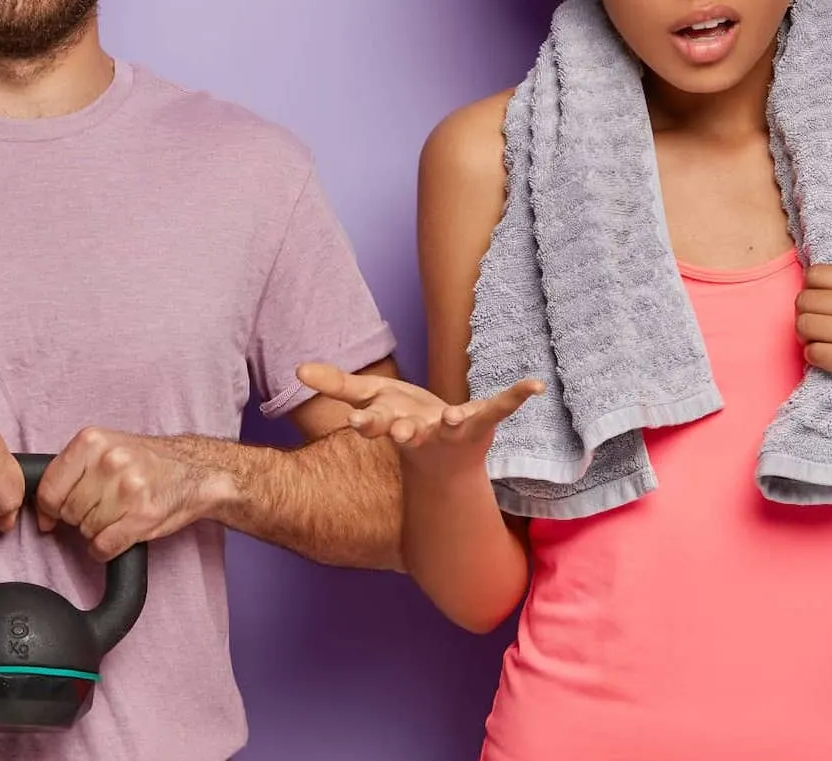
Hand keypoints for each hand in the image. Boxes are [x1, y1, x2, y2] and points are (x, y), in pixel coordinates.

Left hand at [34, 428, 227, 561]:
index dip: (50, 508)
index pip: (49, 489)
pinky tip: (121, 533)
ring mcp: (128, 489)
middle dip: (80, 517)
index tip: (59, 511)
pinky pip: (103, 547)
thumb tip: (42, 515)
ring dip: (97, 531)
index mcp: (92, 441)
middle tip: (102, 506)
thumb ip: (69, 473)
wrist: (195, 470)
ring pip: (86, 531)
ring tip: (118, 514)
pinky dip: (106, 549)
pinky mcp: (143, 516)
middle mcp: (109, 462)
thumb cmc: (145, 462)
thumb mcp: (104, 449)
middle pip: (68, 512)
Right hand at [296, 362, 542, 466]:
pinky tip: (535, 385)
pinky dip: (517, 396)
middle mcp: (422, 434)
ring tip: (453, 417)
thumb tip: (296, 369)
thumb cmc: (405, 422)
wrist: (447, 462)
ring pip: (452, 426)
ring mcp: (453, 431)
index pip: (375, 426)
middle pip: (409, 434)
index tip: (356, 424)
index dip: (366, 425)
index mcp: (394, 426)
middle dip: (402, 432)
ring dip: (454, 422)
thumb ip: (338, 385)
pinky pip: (499, 408)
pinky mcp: (481, 422)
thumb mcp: (372, 399)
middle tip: (398, 433)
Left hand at [796, 265, 831, 435]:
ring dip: (805, 338)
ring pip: (806, 326)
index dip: (809, 290)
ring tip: (817, 344)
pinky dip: (813, 357)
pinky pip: (816, 354)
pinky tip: (824, 359)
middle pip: (806, 300)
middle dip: (803, 316)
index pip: (817, 274)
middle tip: (813, 329)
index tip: (817, 305)